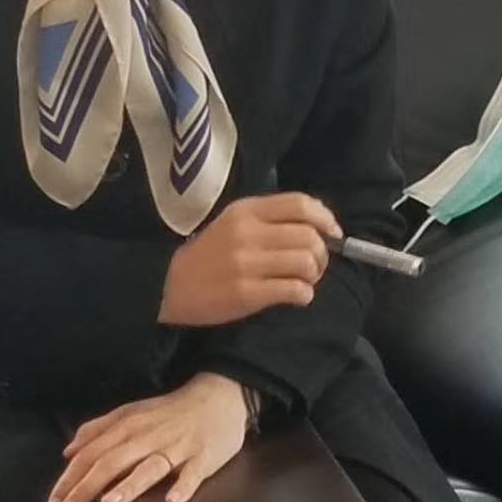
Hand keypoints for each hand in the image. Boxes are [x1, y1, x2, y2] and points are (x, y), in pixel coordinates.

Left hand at [46, 372, 248, 501]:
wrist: (219, 395)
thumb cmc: (170, 411)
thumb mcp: (131, 413)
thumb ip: (98, 430)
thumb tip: (69, 451)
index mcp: (128, 426)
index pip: (91, 454)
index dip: (69, 480)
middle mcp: (148, 436)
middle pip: (112, 462)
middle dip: (85, 489)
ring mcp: (177, 447)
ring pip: (149, 467)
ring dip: (129, 486)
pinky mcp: (204, 456)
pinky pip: (193, 474)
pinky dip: (183, 486)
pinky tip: (172, 501)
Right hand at [158, 191, 342, 326]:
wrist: (168, 285)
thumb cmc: (208, 255)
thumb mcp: (233, 223)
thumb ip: (270, 219)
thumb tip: (317, 225)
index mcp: (246, 210)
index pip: (300, 204)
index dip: (325, 218)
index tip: (333, 233)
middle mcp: (248, 233)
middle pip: (309, 237)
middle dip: (323, 254)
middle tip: (315, 266)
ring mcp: (247, 264)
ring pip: (306, 263)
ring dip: (314, 276)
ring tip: (304, 281)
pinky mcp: (247, 293)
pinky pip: (294, 290)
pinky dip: (304, 295)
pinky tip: (296, 296)